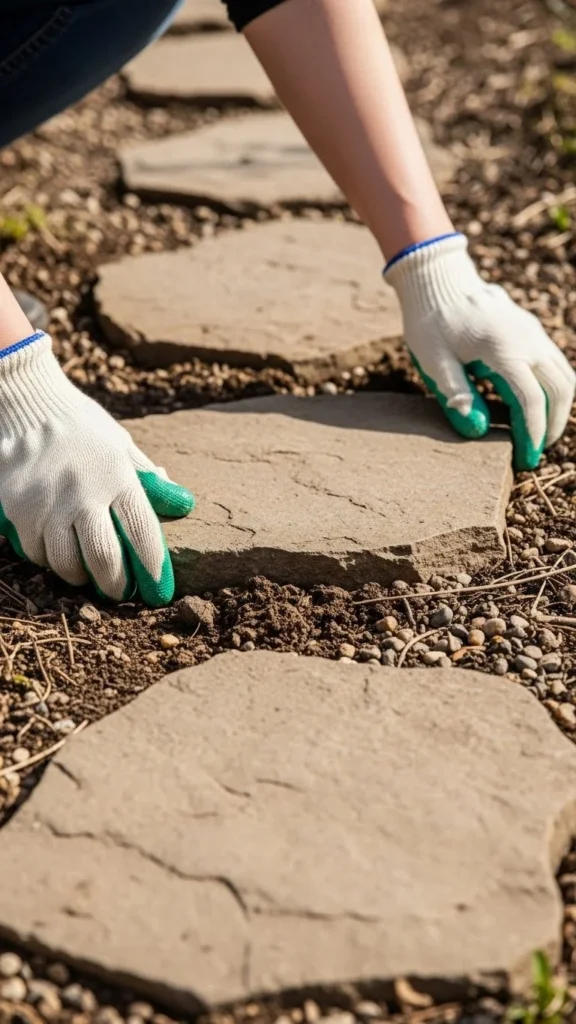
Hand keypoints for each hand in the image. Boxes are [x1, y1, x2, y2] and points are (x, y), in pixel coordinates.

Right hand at [0, 332, 193, 605]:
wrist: (26, 404)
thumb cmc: (82, 427)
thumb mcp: (121, 444)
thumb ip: (148, 478)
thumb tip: (183, 503)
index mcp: (116, 474)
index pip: (142, 532)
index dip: (154, 568)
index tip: (159, 591)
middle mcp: (83, 491)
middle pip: (104, 558)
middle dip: (116, 585)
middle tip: (121, 592)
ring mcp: (47, 502)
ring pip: (66, 563)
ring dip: (81, 576)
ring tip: (88, 574)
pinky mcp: (18, 509)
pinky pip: (37, 553)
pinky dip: (49, 559)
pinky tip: (58, 550)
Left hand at [384, 233, 575, 468]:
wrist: (438, 281)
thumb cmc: (430, 323)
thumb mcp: (433, 362)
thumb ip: (457, 396)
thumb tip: (479, 432)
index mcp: (503, 349)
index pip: (531, 400)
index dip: (532, 435)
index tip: (524, 460)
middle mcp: (528, 339)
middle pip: (559, 390)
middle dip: (552, 426)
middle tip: (534, 453)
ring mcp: (534, 333)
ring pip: (564, 376)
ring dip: (558, 409)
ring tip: (539, 436)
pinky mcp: (533, 331)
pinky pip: (555, 365)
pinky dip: (553, 391)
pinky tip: (535, 409)